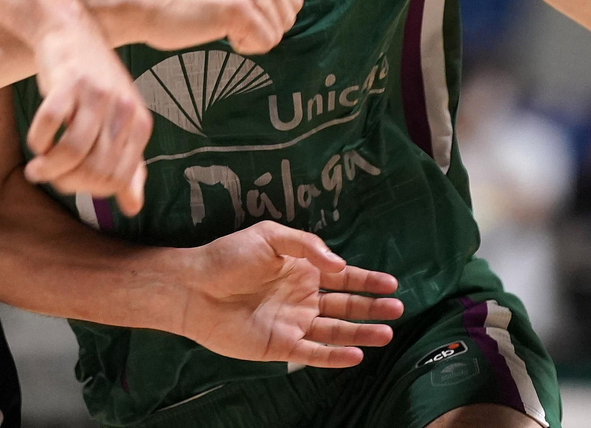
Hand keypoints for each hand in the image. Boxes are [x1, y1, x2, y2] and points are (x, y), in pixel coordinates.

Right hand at [26, 20, 152, 214]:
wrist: (71, 34)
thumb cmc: (95, 87)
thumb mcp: (119, 124)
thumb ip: (128, 166)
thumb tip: (133, 208)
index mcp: (140, 124)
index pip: (117, 180)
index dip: (89, 190)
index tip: (70, 182)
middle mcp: (124, 109)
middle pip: (95, 171)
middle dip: (67, 182)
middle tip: (50, 175)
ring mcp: (97, 95)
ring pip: (73, 153)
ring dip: (48, 169)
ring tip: (37, 168)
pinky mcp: (69, 82)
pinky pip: (49, 126)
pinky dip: (38, 142)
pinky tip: (36, 143)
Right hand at [137, 0, 313, 54]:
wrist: (145, 2)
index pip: (294, 0)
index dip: (267, 15)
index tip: (235, 8)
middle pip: (289, 17)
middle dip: (262, 28)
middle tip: (227, 18)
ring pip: (278, 32)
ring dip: (250, 38)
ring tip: (220, 22)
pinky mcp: (237, 7)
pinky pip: (265, 42)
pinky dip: (244, 47)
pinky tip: (219, 32)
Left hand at [176, 221, 402, 368]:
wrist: (193, 286)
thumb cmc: (228, 256)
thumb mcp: (269, 235)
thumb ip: (306, 246)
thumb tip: (340, 265)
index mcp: (302, 270)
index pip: (343, 277)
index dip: (368, 281)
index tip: (392, 283)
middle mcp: (302, 298)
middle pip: (345, 306)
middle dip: (372, 307)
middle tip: (398, 308)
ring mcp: (293, 323)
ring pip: (335, 331)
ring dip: (360, 333)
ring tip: (386, 333)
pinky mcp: (279, 346)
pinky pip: (312, 354)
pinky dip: (334, 356)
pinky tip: (355, 355)